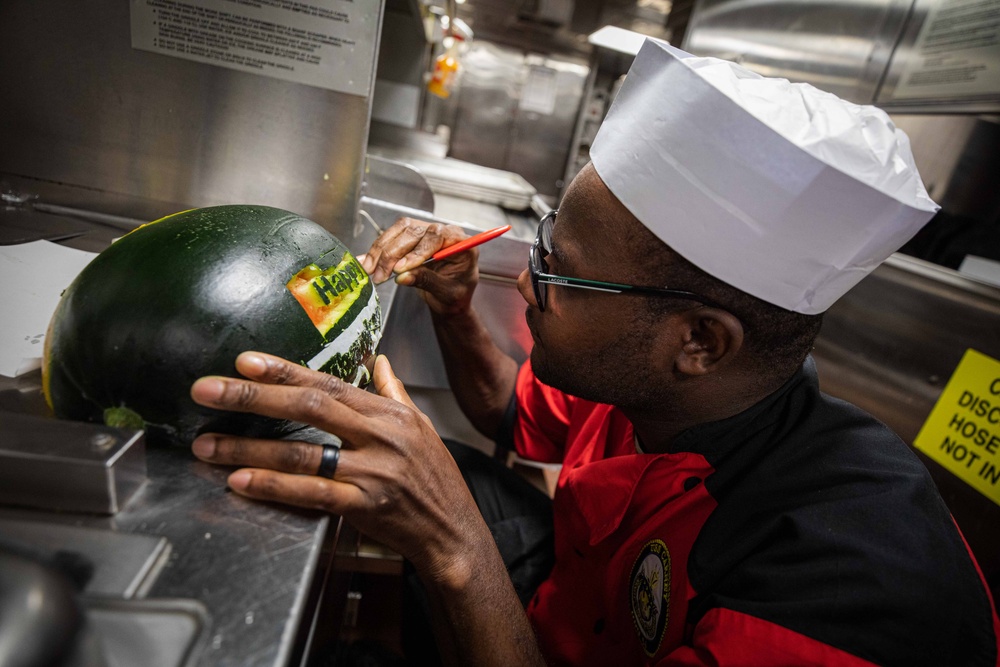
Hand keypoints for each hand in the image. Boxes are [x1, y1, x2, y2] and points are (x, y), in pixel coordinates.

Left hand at [189, 351, 491, 585]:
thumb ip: (392, 391)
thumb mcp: (420, 425)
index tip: (244, 362)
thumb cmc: (435, 477)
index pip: (328, 384)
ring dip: (248, 449)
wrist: (454, 529)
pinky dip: (274, 487)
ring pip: (303, 453)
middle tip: (206, 391)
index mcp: (388, 413)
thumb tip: (378, 360)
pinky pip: (313, 494)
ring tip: (207, 445)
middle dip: (252, 398)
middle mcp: (380, 436)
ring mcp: (373, 472)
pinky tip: (241, 482)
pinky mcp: (366, 507)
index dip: (283, 372)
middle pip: (309, 408)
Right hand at [358, 217, 477, 315]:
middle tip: (379, 274)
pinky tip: (366, 261)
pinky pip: (392, 237)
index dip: (417, 251)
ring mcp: (427, 233)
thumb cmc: (455, 296)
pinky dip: (377, 250)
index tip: (401, 268)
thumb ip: (427, 281)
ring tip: (369, 270)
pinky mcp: (412, 237)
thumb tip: (402, 277)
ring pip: (399, 231)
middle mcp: (444, 233)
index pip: (437, 236)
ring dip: (381, 250)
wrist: (449, 299)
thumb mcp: (446, 293)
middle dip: (392, 253)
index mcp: (460, 243)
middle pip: (414, 232)